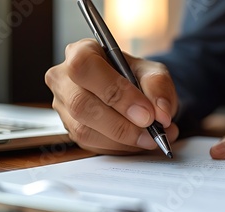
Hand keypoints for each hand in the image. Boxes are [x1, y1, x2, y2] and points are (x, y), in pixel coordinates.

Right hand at [45, 39, 178, 153]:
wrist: (134, 93)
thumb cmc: (137, 77)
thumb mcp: (154, 73)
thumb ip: (158, 88)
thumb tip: (160, 114)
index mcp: (81, 52)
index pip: (85, 67)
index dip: (116, 92)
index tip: (147, 112)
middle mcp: (64, 79)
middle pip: (81, 104)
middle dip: (121, 124)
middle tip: (151, 129)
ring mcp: (64, 106)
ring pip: (84, 130)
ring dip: (123, 139)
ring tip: (152, 137)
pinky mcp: (71, 130)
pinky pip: (92, 145)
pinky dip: (120, 147)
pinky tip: (138, 141)